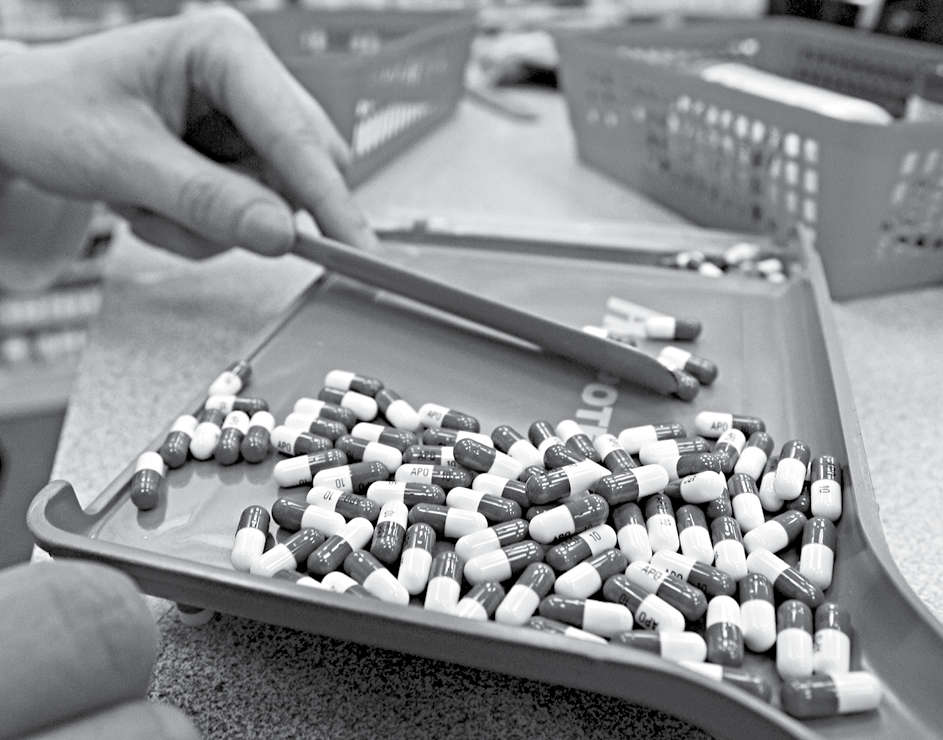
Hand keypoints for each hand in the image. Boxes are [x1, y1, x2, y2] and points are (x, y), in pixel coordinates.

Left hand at [0, 8, 377, 257]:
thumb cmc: (53, 112)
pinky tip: (160, 205)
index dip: (329, 197)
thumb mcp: (120, 160)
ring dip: (215, 225)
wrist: (23, 119)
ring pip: (279, 202)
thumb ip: (204, 199)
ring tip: (148, 205)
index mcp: (224, 50)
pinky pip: (257, 213)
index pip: (297, 134)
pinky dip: (207, 228)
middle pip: (304, 170)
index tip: (355, 245)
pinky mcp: (239, 154)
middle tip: (184, 221)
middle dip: (248, 211)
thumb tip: (280, 234)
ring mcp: (247, 120)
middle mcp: (247, 80)